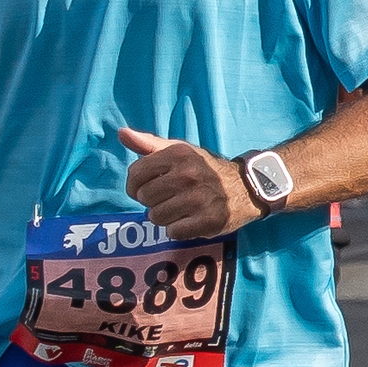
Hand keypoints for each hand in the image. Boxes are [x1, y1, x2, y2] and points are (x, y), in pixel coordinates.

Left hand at [120, 127, 257, 237]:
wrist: (246, 187)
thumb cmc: (205, 169)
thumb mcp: (179, 151)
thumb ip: (148, 144)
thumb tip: (122, 133)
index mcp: (178, 155)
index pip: (135, 175)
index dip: (135, 186)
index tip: (147, 188)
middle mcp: (188, 175)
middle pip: (145, 198)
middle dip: (153, 201)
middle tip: (170, 199)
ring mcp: (200, 199)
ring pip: (157, 217)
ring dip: (165, 217)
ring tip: (180, 210)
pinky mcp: (209, 221)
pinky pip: (174, 232)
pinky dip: (179, 230)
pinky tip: (190, 220)